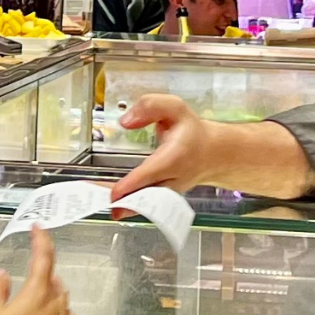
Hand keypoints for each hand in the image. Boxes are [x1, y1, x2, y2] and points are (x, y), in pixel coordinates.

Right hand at [0, 230, 71, 314]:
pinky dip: (55, 310)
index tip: (38, 228)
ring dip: (50, 290)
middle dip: (43, 269)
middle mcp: (55, 305)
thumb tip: (2, 273)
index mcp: (38, 293)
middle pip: (53, 278)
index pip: (44, 258)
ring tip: (35, 292)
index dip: (41, 240)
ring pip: (60, 297)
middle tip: (31, 267)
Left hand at [109, 95, 314, 202]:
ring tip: (101, 204)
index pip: (152, 173)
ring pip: (146, 206)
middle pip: (147, 196)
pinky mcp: (164, 200)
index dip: (132, 184)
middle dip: (123, 201)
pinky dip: (129, 208)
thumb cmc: (192, 131)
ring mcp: (169, 193)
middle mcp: (173, 179)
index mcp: (176, 156)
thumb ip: (150, 107)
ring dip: (123, 207)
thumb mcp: (175, 108)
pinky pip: (146, 207)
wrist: (214, 153)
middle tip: (100, 201)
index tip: (114, 194)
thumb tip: (126, 122)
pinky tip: (112, 206)